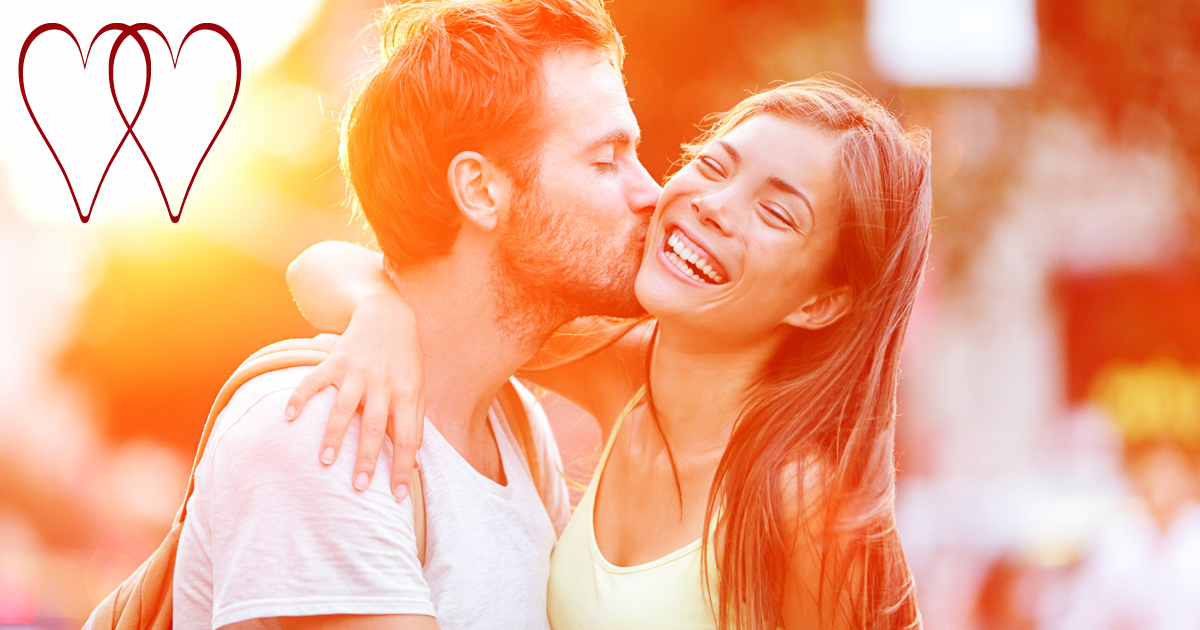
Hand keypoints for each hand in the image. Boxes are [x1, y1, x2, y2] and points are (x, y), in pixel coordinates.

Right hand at [285, 293, 424, 500]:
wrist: (388, 315)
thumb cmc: (405, 360)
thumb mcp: (417, 388)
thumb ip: (414, 423)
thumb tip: (414, 463)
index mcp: (407, 393)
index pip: (407, 438)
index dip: (402, 467)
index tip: (396, 495)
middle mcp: (383, 383)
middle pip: (374, 427)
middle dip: (366, 459)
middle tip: (358, 488)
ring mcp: (357, 371)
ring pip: (344, 407)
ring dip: (334, 435)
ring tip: (325, 462)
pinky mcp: (335, 360)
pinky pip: (315, 380)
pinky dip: (301, 397)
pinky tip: (290, 417)